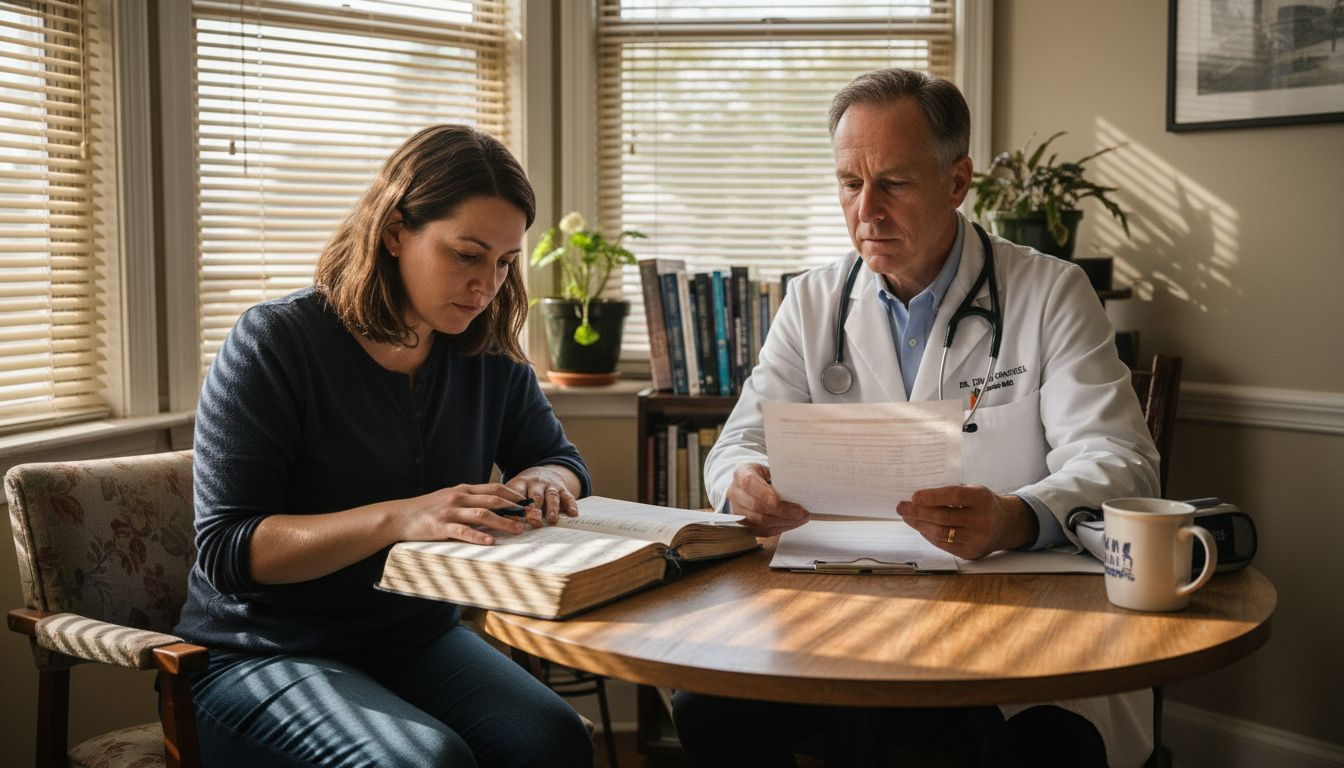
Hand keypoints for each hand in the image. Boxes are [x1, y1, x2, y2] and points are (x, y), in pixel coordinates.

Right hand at [396, 483, 531, 544]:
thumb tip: (491, 507)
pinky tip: (490, 542)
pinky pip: (463, 531)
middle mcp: (458, 498)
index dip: (512, 495)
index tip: (527, 502)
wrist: (398, 516)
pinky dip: (478, 536)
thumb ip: (467, 500)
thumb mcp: (448, 499)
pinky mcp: (440, 527)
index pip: (493, 488)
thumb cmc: (425, 509)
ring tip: (517, 529)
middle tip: (529, 517)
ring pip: (482, 514)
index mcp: (461, 490)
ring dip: (503, 522)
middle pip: (493, 499)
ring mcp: (449, 512)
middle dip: (514, 508)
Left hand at [506, 465, 580, 524]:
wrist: (542, 472)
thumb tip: (493, 523)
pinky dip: (571, 505)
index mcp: (520, 483)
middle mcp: (536, 483)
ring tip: (552, 520)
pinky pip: (568, 496)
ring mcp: (550, 485)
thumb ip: (505, 504)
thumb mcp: (512, 491)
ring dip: (552, 508)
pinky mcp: (562, 488)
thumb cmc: (523, 489)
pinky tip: (573, 513)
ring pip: (551, 496)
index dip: (515, 507)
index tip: (513, 521)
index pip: (516, 494)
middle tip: (534, 522)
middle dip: (535, 509)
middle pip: (535, 495)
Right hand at [725, 463, 809, 536]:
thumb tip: (799, 489)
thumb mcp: (767, 468)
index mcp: (741, 474)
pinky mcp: (743, 523)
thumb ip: (779, 477)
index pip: (752, 485)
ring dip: (784, 522)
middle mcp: (735, 493)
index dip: (771, 496)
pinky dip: (779, 528)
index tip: (794, 505)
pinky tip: (791, 524)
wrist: (744, 483)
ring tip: (800, 519)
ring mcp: (737, 510)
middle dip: (784, 513)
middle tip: (802, 513)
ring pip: (761, 522)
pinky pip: (762, 530)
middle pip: (758, 507)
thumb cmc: (760, 474)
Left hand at [897, 485, 1036, 559]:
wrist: (1006, 525)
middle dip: (917, 512)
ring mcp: (977, 539)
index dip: (932, 496)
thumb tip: (918, 496)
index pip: (954, 496)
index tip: (913, 496)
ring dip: (919, 525)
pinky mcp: (971, 553)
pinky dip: (928, 535)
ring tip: (907, 517)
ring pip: (940, 533)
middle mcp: (982, 520)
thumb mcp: (973, 490)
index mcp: (982, 499)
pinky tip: (921, 527)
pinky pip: (943, 545)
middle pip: (943, 517)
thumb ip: (950, 492)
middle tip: (901, 507)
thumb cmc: (982, 503)